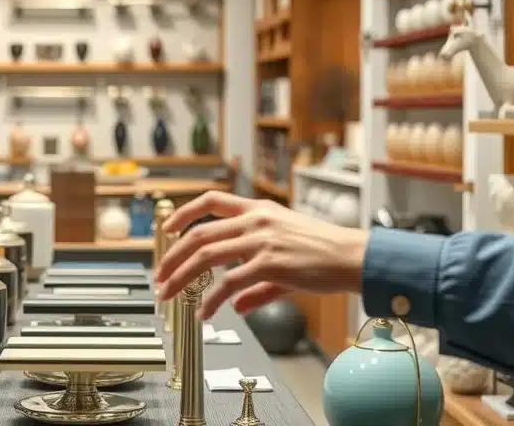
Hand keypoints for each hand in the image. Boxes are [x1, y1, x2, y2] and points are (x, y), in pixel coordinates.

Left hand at [155, 191, 368, 319]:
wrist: (353, 257)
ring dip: (181, 277)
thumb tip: (235, 305)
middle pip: (200, 234)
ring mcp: (261, 240)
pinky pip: (228, 283)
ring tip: (169, 294)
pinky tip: (204, 312)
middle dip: (173, 257)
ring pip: (206, 256)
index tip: (167, 228)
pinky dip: (211, 300)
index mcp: (258, 210)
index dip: (184, 212)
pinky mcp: (269, 263)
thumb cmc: (324, 253)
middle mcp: (256, 220)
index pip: (212, 201)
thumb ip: (256, 282)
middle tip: (160, 276)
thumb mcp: (284, 256)